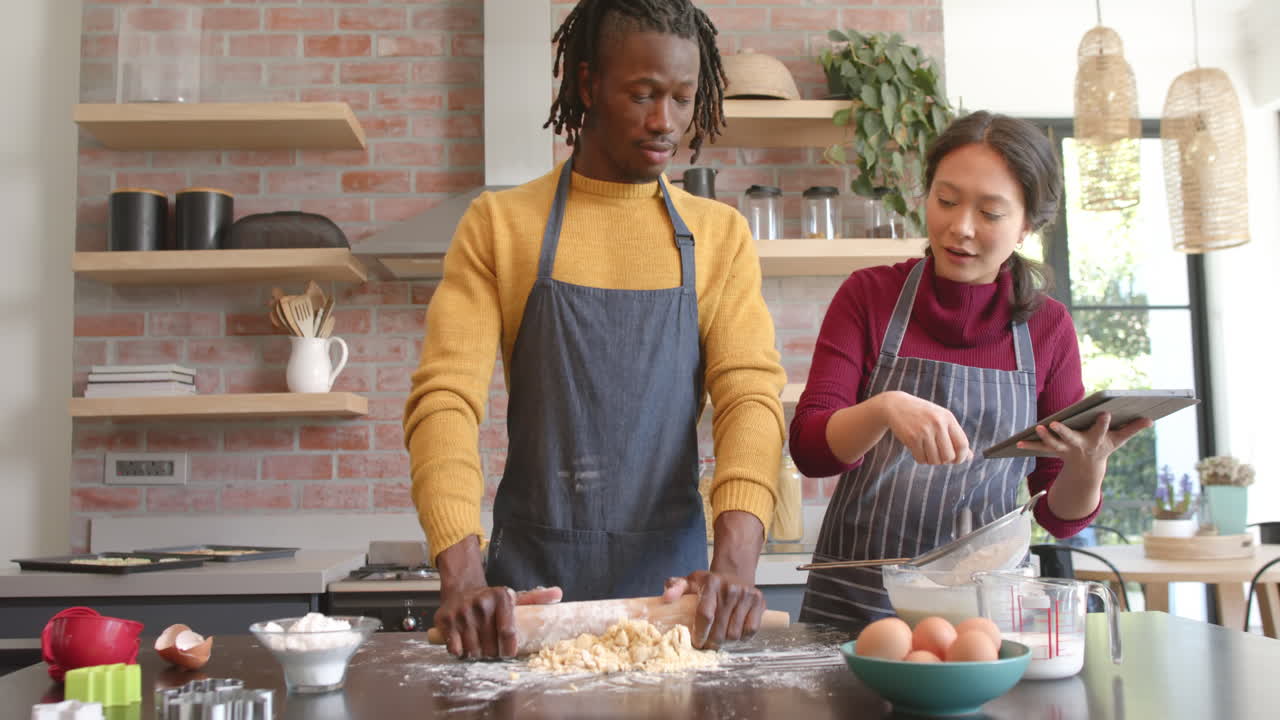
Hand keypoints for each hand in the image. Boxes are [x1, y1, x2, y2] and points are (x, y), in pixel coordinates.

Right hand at [433, 584, 562, 658]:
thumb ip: (536, 599)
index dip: (509, 649)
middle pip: (490, 647)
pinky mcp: (445, 620)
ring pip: (472, 650)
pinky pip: (455, 649)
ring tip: (478, 644)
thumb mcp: (514, 597)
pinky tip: (463, 642)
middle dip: (491, 652)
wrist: (461, 588)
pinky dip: (459, 651)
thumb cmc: (491, 600)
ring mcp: (461, 612)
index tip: (508, 653)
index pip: (508, 633)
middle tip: (490, 646)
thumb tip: (559, 594)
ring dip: (476, 653)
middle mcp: (481, 603)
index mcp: (501, 597)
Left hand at [662, 571, 764, 649]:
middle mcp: (731, 588)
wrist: (734, 573)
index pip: (705, 615)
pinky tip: (734, 633)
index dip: (700, 633)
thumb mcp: (689, 581)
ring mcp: (747, 595)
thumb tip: (667, 598)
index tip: (697, 642)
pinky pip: (751, 631)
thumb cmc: (708, 583)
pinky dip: (742, 638)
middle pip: (720, 629)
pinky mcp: (760, 602)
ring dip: (726, 641)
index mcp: (711, 583)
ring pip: (735, 633)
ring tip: (719, 638)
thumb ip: (675, 588)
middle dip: (711, 642)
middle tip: (707, 644)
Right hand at [881, 391, 972, 464]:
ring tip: (927, 451)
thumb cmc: (922, 414)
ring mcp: (924, 431)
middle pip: (949, 456)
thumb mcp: (941, 420)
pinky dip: (921, 459)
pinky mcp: (911, 438)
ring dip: (931, 460)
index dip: (961, 457)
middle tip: (938, 455)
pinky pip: (921, 459)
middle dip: (944, 460)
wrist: (896, 405)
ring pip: (935, 460)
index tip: (956, 460)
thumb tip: (970, 457)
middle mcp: (938, 423)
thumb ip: (955, 437)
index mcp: (948, 418)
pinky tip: (918, 450)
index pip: (962, 445)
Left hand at [1016, 412, 1152, 466]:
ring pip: (1053, 443)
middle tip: (1055, 424)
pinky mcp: (1054, 450)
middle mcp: (1079, 445)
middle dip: (1064, 432)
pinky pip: (1040, 448)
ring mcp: (1065, 449)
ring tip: (1037, 428)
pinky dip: (1030, 445)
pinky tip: (1017, 442)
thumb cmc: (1104, 447)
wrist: (1088, 470)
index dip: (1103, 422)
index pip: (1101, 429)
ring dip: (1044, 437)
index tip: (1105, 413)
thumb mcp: (1119, 439)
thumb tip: (1151, 419)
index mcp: (1096, 440)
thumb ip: (1133, 428)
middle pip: (1071, 438)